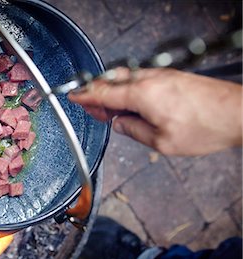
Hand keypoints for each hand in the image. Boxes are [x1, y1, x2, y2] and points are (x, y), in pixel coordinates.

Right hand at [69, 68, 241, 155]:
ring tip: (114, 111)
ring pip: (126, 78)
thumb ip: (134, 130)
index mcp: (143, 95)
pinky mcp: (171, 76)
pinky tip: (133, 103)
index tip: (73, 97)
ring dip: (113, 91)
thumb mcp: (161, 142)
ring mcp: (161, 75)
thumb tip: (120, 124)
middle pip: (111, 81)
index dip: (85, 96)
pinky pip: (140, 78)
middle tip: (94, 111)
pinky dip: (128, 88)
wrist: (238, 113)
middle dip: (97, 94)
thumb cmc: (205, 127)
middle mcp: (150, 80)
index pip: (103, 93)